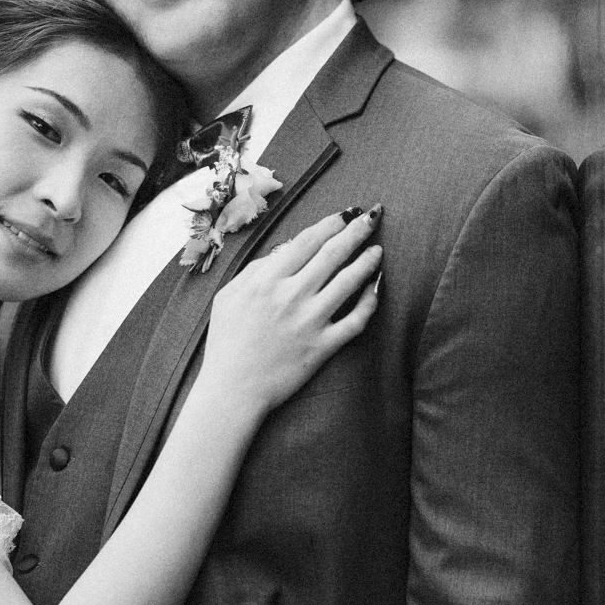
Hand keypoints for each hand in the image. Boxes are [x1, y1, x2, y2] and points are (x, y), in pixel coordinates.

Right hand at [201, 209, 382, 415]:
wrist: (233, 389)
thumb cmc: (226, 342)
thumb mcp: (229, 296)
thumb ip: (256, 269)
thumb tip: (285, 250)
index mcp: (267, 280)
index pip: (307, 241)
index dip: (330, 223)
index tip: (345, 214)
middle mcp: (291, 296)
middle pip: (332, 254)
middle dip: (356, 231)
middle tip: (372, 218)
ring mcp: (310, 321)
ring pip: (349, 282)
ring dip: (367, 261)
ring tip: (378, 249)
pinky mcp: (323, 346)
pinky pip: (355, 320)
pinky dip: (369, 302)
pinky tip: (375, 289)